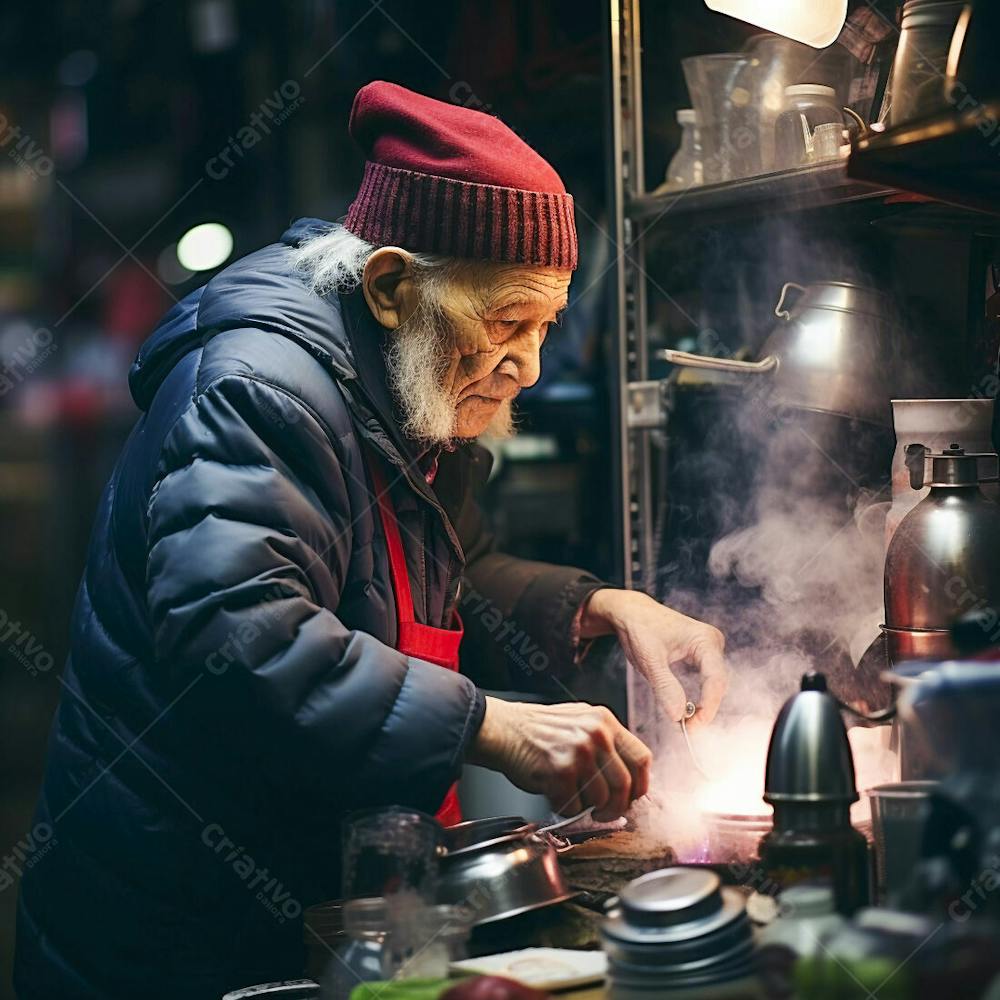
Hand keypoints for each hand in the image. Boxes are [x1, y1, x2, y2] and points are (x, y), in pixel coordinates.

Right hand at [467, 697, 651, 821]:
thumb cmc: (538, 729)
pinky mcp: (560, 771)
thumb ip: (605, 742)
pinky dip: (565, 807)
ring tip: (571, 795)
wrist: (503, 729)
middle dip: (617, 806)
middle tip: (606, 812)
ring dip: (586, 806)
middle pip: (625, 784)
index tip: (632, 796)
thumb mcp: (579, 721)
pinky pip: (574, 805)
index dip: (641, 784)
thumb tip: (628, 776)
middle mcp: (596, 734)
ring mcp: (579, 752)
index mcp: (604, 720)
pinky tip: (555, 794)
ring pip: (600, 798)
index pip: (642, 758)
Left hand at [581, 589, 727, 725]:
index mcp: (704, 639)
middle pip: (717, 684)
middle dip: (705, 709)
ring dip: (702, 705)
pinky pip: (704, 681)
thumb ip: (665, 687)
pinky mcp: (701, 655)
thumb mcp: (649, 660)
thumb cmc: (639, 629)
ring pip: (712, 685)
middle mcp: (711, 643)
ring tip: (685, 724)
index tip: (694, 727)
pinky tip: (686, 710)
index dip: (709, 706)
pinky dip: (697, 697)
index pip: (715, 679)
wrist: (631, 612)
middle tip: (687, 730)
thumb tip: (677, 716)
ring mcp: (708, 649)